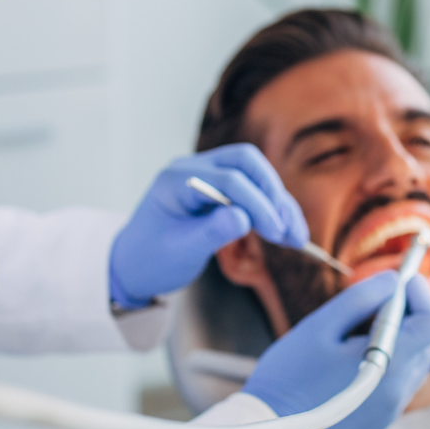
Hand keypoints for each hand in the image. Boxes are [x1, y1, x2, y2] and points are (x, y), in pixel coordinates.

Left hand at [109, 144, 307, 307]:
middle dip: (272, 194)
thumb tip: (244, 218)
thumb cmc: (151, 260)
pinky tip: (286, 231)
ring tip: (296, 237)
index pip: (228, 180)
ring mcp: (206, 175)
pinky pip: (252, 189)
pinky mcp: (218, 188)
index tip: (276, 232)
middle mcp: (192, 168)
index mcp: (176, 179)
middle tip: (288, 229)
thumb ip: (211, 233)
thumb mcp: (180, 251)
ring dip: (277, 202)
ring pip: (254, 174)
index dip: (258, 204)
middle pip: (246, 163)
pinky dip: (270, 208)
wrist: (133, 265)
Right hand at [243, 271, 429, 428]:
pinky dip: (391, 359)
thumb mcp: (322, 325)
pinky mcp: (381, 419)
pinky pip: (400, 381)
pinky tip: (356, 354)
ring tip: (362, 326)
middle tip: (378, 298)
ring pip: (416, 361)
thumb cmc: (289, 375)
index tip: (398, 282)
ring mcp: (392, 409)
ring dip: (401, 337)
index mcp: (390, 365)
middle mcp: (400, 391)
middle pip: (428, 342)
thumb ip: (362, 298)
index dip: (421, 295)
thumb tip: (392, 281)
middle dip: (411, 313)